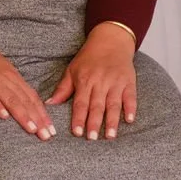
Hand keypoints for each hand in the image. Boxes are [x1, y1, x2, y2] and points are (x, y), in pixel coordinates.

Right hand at [0, 42, 55, 140]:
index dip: (43, 114)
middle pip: (26, 101)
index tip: (51, 129)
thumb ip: (13, 85)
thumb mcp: (2, 70)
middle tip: (47, 136)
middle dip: (38, 119)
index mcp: (14, 76)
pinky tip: (4, 117)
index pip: (32, 97)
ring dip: (23, 115)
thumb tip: (25, 102)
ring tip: (33, 130)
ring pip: (12, 99)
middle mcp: (7, 79)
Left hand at [46, 23, 137, 140]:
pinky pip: (130, 96)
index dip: (78, 118)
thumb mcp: (72, 70)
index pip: (80, 102)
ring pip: (113, 104)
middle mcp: (100, 82)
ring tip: (110, 136)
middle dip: (94, 123)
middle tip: (92, 138)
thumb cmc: (89, 57)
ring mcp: (116, 82)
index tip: (77, 132)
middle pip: (97, 105)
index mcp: (85, 80)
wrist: (111, 40)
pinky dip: (130, 108)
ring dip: (112, 121)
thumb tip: (49, 104)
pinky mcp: (129, 82)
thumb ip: (63, 88)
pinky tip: (129, 120)